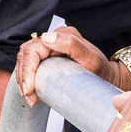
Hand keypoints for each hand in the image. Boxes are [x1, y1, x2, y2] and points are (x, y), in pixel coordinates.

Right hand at [12, 25, 129, 104]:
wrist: (107, 77)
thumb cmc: (101, 70)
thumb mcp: (90, 59)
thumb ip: (71, 45)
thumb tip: (47, 38)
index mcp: (63, 34)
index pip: (34, 49)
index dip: (27, 69)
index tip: (29, 89)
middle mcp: (54, 38)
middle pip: (26, 54)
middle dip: (23, 76)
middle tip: (29, 96)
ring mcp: (49, 47)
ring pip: (25, 60)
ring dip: (23, 79)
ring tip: (30, 97)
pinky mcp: (47, 58)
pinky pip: (30, 65)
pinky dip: (27, 79)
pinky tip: (31, 92)